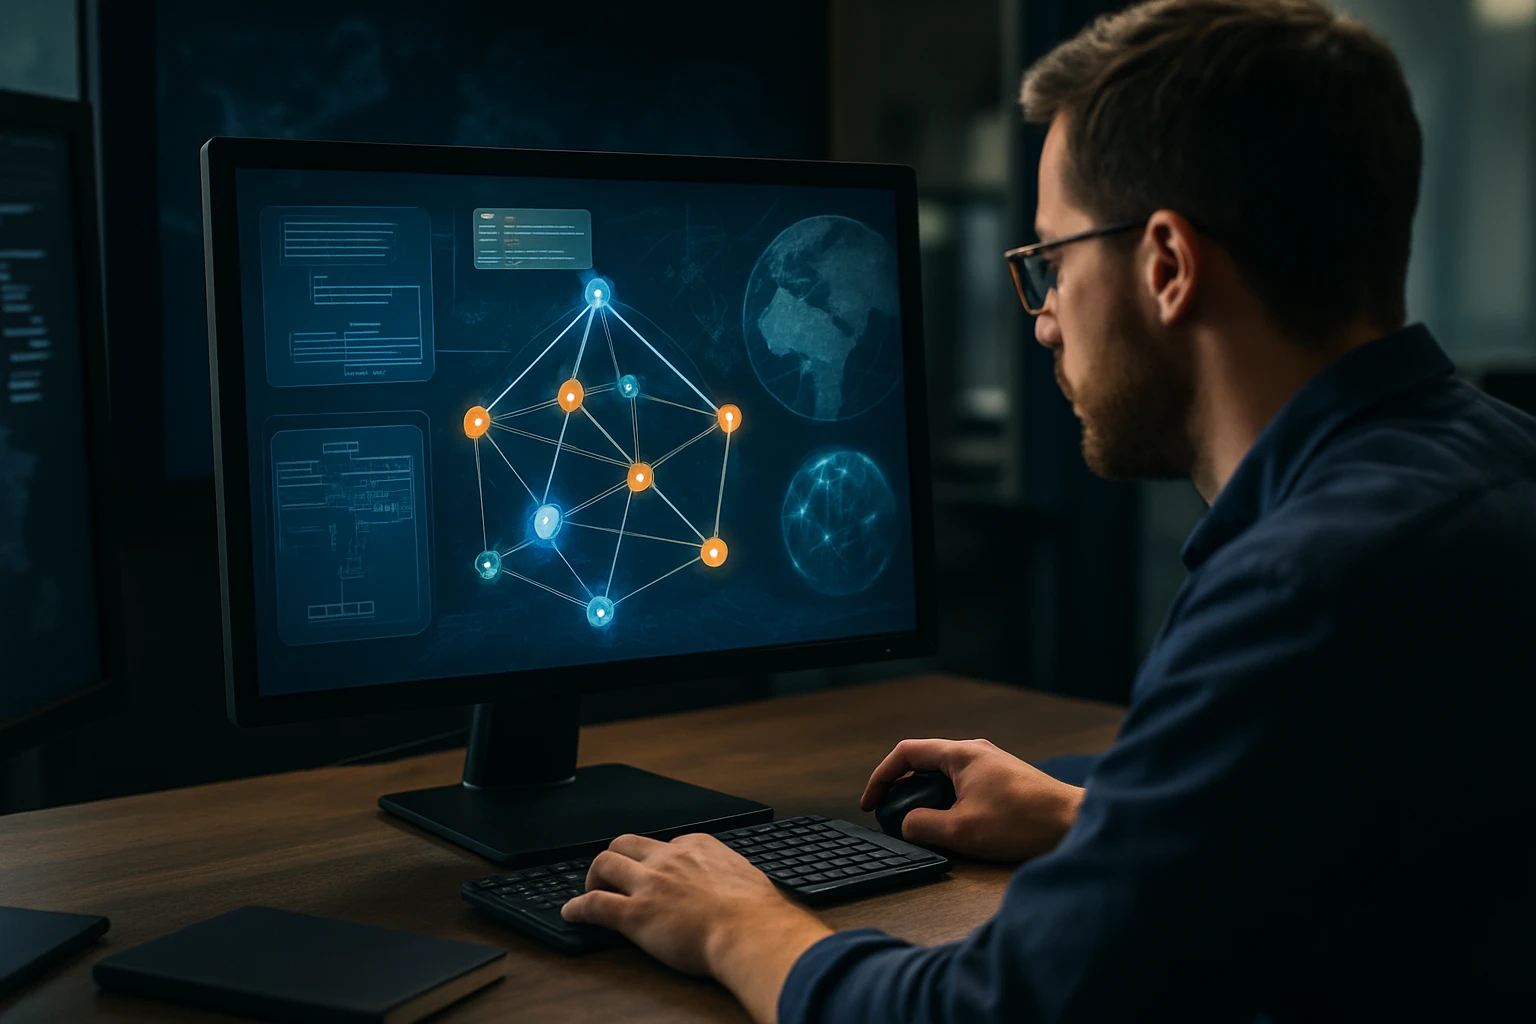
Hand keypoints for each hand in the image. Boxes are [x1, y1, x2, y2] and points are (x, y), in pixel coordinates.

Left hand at [563, 833, 831, 1022]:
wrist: (750, 932)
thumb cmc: (756, 913)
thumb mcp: (746, 876)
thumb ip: (729, 874)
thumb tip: (734, 883)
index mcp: (696, 847)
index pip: (663, 844)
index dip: (653, 860)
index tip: (652, 872)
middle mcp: (668, 858)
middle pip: (626, 843)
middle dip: (615, 857)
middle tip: (612, 876)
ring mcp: (649, 884)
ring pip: (604, 863)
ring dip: (593, 876)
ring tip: (590, 890)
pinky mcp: (635, 913)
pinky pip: (595, 904)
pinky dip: (577, 907)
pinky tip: (571, 913)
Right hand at [860, 738, 1085, 861]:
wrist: (1074, 824)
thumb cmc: (1022, 823)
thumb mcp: (960, 831)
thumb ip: (922, 825)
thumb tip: (908, 824)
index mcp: (960, 754)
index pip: (905, 754)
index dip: (880, 778)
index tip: (871, 804)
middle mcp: (975, 752)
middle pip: (923, 762)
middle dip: (901, 788)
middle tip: (891, 815)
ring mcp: (991, 764)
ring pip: (944, 775)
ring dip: (926, 797)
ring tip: (920, 824)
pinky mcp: (1004, 780)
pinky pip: (963, 785)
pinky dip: (947, 800)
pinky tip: (953, 825)